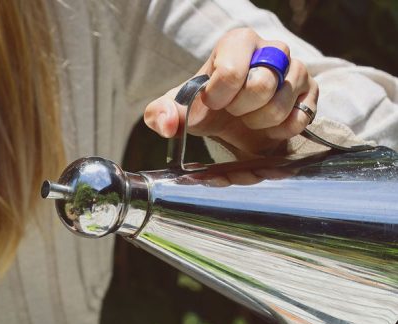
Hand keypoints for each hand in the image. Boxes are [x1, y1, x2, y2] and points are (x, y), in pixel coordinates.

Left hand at [144, 28, 318, 156]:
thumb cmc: (209, 108)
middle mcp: (272, 50)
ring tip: (250, 120)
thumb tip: (165, 124)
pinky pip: (300, 118)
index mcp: (238, 43)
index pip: (231, 70)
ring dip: (260, 123)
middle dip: (241, 110)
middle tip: (234, 113)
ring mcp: (296, 71)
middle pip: (261, 85)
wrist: (236, 124)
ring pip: (281, 103)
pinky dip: (281, 132)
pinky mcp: (310, 94)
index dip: (218, 96)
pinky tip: (268, 128)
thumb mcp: (181, 111)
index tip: (212, 104)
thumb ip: (162, 114)